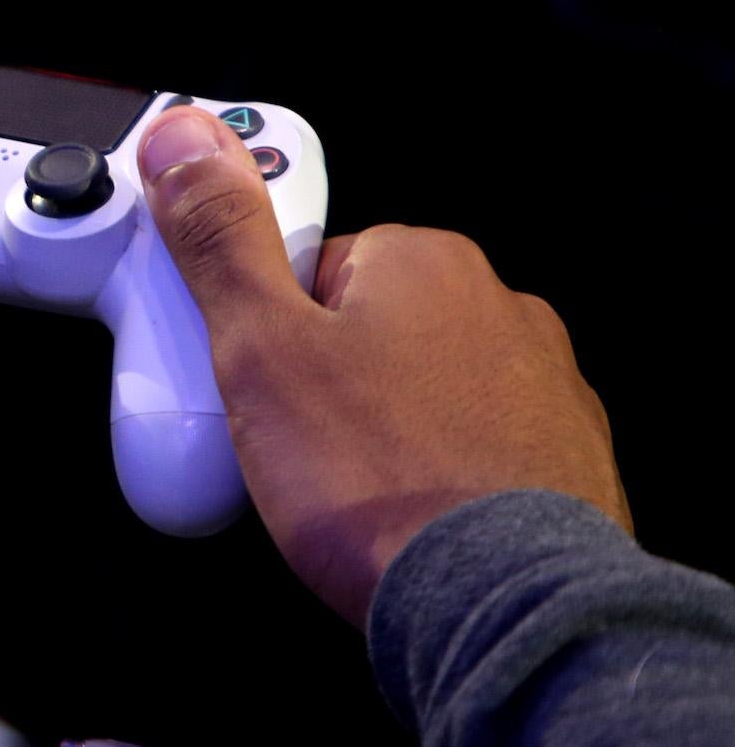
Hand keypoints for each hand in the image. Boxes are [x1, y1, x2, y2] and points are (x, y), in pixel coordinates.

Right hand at [134, 107, 631, 626]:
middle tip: (286, 445)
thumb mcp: (260, 348)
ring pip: (416, 387)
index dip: (258, 324)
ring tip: (341, 492)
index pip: (308, 259)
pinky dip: (429, 473)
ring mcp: (538, 383)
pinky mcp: (558, 458)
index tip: (245, 372)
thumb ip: (220, 239)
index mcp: (422, 260)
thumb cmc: (386, 483)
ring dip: (375, 428)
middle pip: (362, 323)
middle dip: (317, 378)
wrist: (499, 604)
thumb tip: (187, 142)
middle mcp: (495, 306)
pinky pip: (466, 446)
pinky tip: (397, 517)